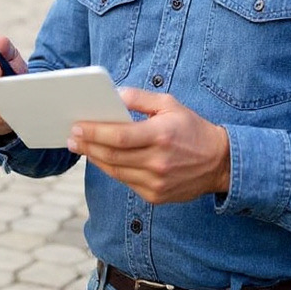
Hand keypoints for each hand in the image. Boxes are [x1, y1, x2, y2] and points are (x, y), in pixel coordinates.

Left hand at [68, 88, 230, 204]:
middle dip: (87, 146)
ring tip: (81, 147)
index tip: (76, 127)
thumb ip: (140, 98)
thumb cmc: (192, 129)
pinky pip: (126, 182)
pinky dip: (112, 170)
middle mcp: (158, 161)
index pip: (119, 136)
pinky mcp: (156, 195)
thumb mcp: (170, 104)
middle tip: (71, 138)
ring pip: (115, 171)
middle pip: (112, 155)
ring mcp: (157, 182)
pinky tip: (102, 159)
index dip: (94, 132)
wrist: (219, 162)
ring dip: (95, 159)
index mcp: (161, 135)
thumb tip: (114, 95)